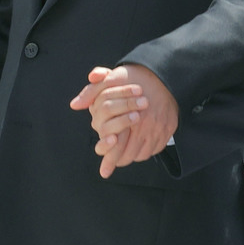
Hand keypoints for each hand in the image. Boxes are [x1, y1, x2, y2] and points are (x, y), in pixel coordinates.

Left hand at [70, 64, 175, 178]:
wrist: (163, 72)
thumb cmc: (135, 77)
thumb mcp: (111, 79)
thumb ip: (92, 92)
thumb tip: (75, 105)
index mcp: (129, 116)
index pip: (116, 147)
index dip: (109, 160)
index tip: (104, 172)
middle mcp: (145, 126)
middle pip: (129, 155)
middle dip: (119, 159)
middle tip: (114, 160)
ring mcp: (159, 129)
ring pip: (142, 154)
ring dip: (133, 154)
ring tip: (126, 148)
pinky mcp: (169, 129)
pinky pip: (155, 149)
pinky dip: (146, 149)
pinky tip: (141, 143)